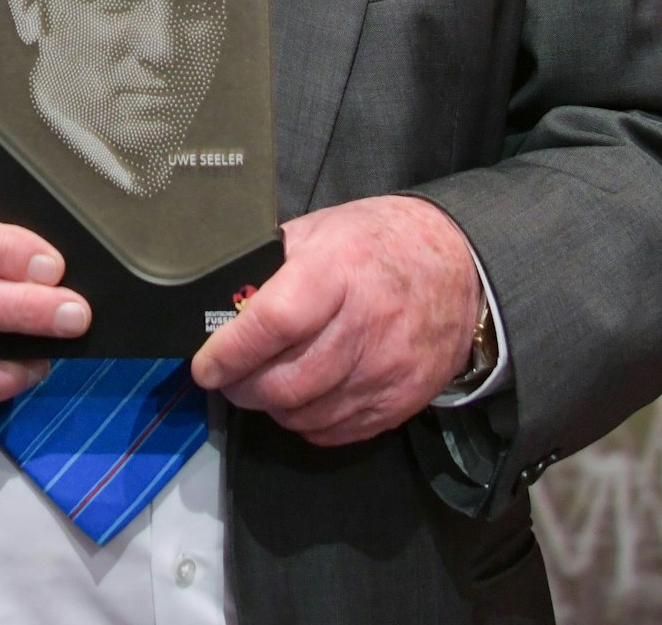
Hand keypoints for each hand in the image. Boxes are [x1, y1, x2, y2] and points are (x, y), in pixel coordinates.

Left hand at [191, 195, 481, 446]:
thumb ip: (274, 264)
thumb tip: (225, 297)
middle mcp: (364, 327)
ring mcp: (386, 371)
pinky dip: (306, 422)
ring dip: (271, 407)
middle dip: (242, 387)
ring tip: (259, 385)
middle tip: (225, 377)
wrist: (458, 267)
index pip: (274, 323)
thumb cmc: (378, 242)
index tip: (204, 365)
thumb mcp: (321, 229)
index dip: (231, 351)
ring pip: (306, 414)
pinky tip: (299, 398)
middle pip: (286, 381)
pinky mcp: (400, 402)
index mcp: (337, 272)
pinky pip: (336, 432)